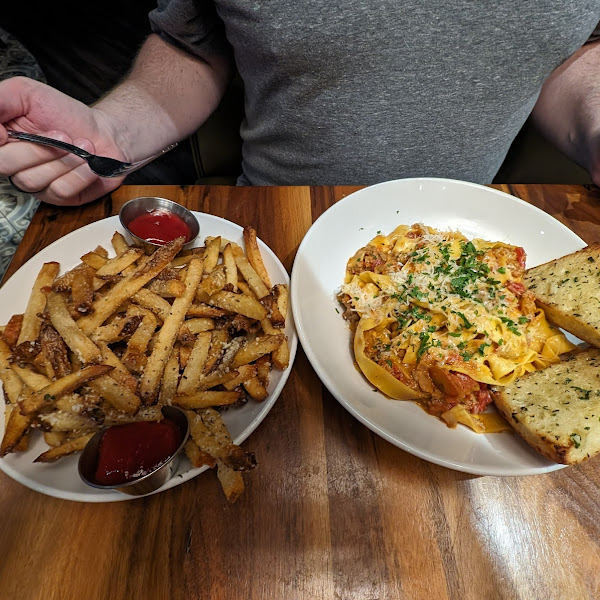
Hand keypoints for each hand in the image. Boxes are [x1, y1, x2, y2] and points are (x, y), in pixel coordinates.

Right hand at [0, 77, 126, 205]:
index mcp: (2, 140)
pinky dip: (79, 173)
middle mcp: (14, 164)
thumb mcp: (26, 93)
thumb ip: (0, 101)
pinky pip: (60, 190)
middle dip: (36, 149)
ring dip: (62, 159)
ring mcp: (36, 183)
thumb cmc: (66, 114)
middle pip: (3, 165)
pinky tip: (87, 163)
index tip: (8, 132)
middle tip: (61, 135)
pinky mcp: (58, 196)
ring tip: (80, 145)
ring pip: (32, 180)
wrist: (103, 132)